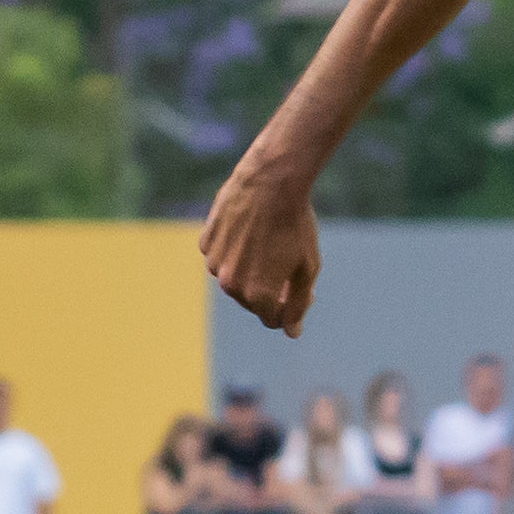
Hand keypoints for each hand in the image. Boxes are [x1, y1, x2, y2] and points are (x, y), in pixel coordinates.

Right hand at [201, 153, 323, 337]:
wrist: (272, 181)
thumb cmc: (296, 225)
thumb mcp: (307, 267)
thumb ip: (298, 304)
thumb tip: (291, 332)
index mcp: (258, 295)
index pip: (273, 319)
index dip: (290, 307)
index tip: (302, 289)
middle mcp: (230, 284)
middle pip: (252, 301)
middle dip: (270, 290)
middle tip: (288, 264)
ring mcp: (214, 263)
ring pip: (234, 279)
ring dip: (250, 270)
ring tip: (268, 243)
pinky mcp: (206, 242)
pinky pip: (220, 256)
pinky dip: (233, 250)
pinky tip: (250, 231)